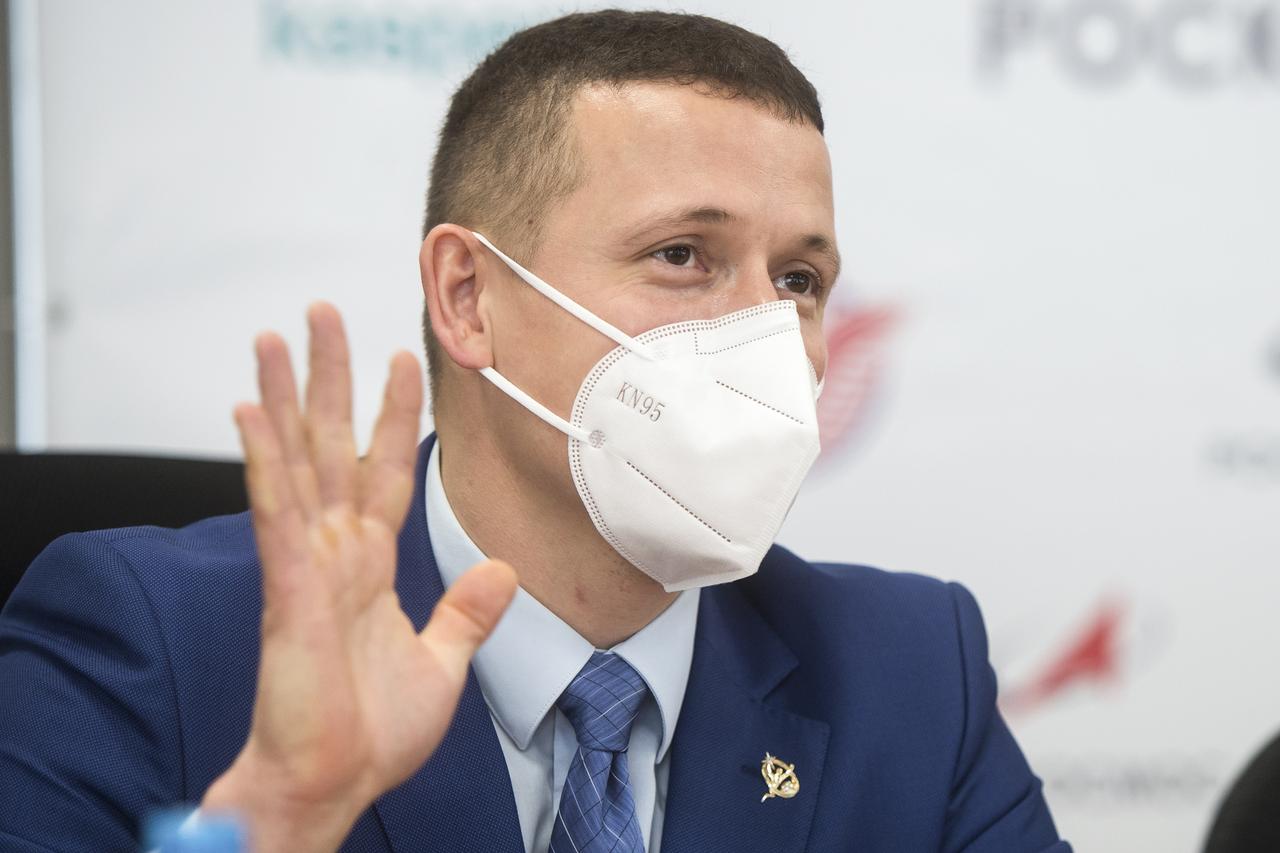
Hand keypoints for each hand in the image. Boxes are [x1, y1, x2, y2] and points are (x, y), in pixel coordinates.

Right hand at [202, 303, 516, 851]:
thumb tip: (498, 569)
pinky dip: (264, 462)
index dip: (393, 414)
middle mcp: (335, 552)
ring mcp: (308, 565)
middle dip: (327, 379)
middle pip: (331, 445)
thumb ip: (465, 612)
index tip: (398, 362)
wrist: (333, 784)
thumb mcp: (441, 662)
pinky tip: (250, 414)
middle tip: (321, 314)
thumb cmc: (370, 734)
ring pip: (296, 462)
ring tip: (273, 338)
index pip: (384, 469)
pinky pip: (276, 513)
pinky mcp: (289, 588)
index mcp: (370, 565)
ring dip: (282, 398)